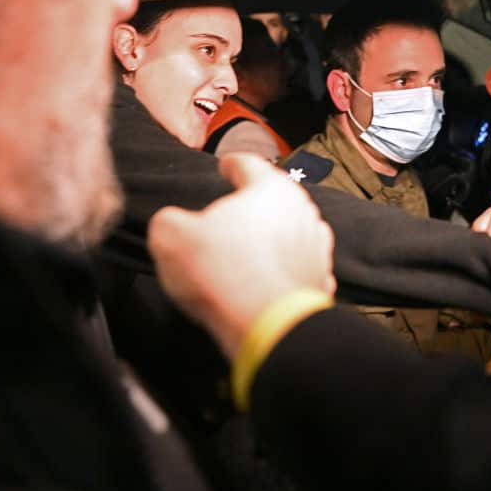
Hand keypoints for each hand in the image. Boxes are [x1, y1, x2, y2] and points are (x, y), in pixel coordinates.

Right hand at [148, 153, 334, 359]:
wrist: (267, 326)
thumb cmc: (223, 274)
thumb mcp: (172, 237)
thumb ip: (169, 221)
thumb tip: (171, 224)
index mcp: (270, 190)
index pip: (249, 164)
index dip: (232, 164)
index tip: (226, 165)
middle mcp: (302, 212)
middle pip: (276, 198)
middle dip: (256, 204)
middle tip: (235, 211)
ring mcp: (317, 248)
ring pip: (293, 231)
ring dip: (274, 236)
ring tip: (253, 247)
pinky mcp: (321, 281)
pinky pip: (300, 266)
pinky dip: (286, 268)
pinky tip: (270, 278)